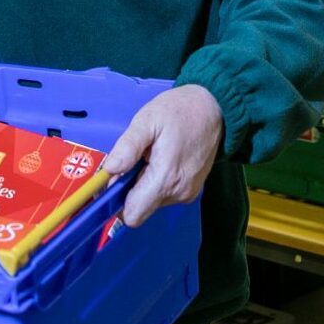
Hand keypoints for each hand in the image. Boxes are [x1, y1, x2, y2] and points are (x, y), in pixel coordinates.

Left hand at [102, 84, 222, 227]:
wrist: (214, 108)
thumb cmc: (180, 111)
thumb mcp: (147, 120)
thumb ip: (128, 147)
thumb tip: (110, 169)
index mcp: (166, 178)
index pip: (133, 214)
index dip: (117, 201)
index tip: (115, 179)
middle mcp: (178, 192)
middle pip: (140, 208)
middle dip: (129, 189)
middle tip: (134, 159)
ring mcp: (187, 193)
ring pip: (151, 201)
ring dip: (143, 183)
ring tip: (151, 155)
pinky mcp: (191, 190)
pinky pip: (164, 195)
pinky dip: (156, 181)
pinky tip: (162, 159)